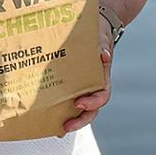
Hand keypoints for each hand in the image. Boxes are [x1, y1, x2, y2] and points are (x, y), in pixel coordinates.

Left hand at [63, 15, 115, 133]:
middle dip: (81, 120)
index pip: (102, 95)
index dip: (92, 102)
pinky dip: (62, 112)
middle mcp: (93, 84)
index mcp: (102, 76)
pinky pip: (68, 100)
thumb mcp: (102, 36)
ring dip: (73, 120)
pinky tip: (51, 121)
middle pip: (92, 109)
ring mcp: (83, 86)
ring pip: (81, 109)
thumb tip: (103, 56)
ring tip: (60, 129)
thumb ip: (102, 45)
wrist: (96, 25)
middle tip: (67, 126)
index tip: (79, 103)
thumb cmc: (99, 32)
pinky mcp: (73, 83)